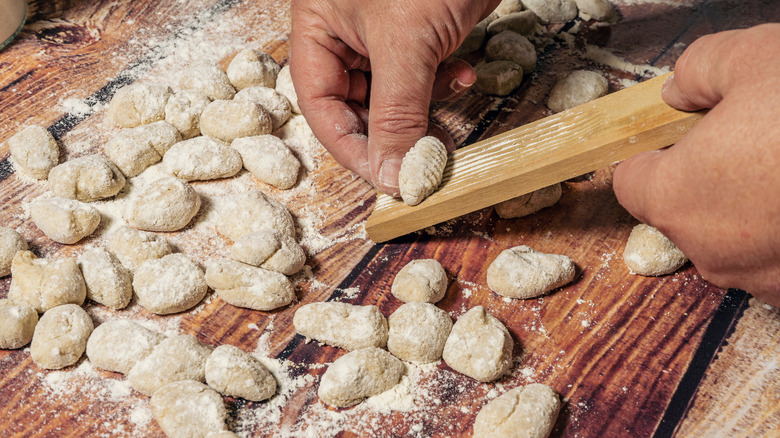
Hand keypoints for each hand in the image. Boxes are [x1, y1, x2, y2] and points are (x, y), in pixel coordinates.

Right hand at [289, 0, 498, 194]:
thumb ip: (397, 112)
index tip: (385, 178)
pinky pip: (424, 75)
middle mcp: (347, 34)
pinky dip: (444, 86)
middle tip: (422, 159)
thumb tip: (392, 174)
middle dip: (392, 133)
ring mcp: (386, 33)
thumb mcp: (406, 42)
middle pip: (356, 105)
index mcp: (319, 28)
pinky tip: (464, 78)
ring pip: (394, 95)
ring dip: (423, 112)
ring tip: (447, 118)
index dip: (351, 146)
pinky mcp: (423, 32)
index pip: (322, 106)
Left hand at [613, 23, 779, 306]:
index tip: (677, 132)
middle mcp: (711, 250)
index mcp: (676, 197)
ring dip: (754, 206)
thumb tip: (678, 92)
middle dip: (707, 175)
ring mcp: (763, 279)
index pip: (632, 181)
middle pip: (685, 210)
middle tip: (753, 137)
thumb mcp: (753, 58)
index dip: (651, 151)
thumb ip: (696, 71)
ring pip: (736, 236)